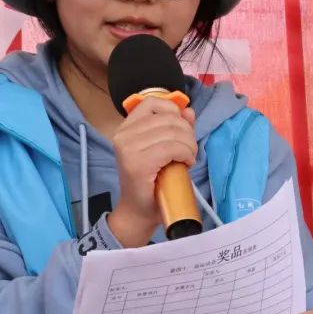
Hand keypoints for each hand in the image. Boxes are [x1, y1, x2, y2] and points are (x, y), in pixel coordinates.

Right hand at [108, 97, 196, 247]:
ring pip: (173, 132)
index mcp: (126, 127)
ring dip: (189, 145)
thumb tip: (189, 111)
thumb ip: (175, 127)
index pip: (153, 102)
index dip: (174, 112)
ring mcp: (128, 148)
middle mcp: (123, 134)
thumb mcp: (163, 148)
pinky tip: (185, 163)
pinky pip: (172, 147)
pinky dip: (186, 154)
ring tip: (188, 158)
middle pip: (168, 118)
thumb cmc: (151, 181)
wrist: (139, 211)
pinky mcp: (138, 163)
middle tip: (189, 150)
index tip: (181, 129)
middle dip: (187, 133)